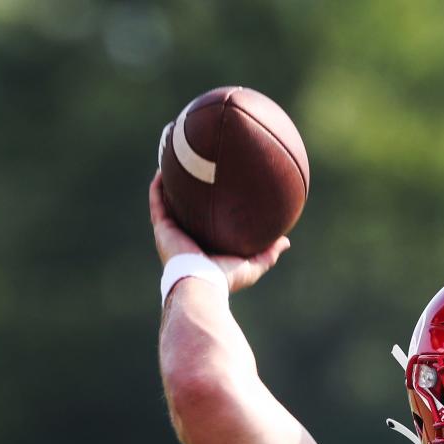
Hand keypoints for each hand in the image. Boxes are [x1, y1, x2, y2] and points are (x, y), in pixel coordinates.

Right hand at [148, 172, 289, 293]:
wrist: (202, 282)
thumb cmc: (226, 278)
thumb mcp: (252, 265)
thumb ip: (268, 253)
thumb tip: (285, 241)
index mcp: (204, 246)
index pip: (206, 223)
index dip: (209, 207)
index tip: (218, 189)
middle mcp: (186, 238)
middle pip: (185, 210)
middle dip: (187, 192)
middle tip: (196, 169)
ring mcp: (172, 232)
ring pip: (168, 202)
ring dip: (170, 183)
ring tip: (175, 161)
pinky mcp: (163, 228)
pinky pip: (157, 202)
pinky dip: (158, 186)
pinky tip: (163, 168)